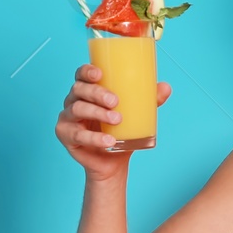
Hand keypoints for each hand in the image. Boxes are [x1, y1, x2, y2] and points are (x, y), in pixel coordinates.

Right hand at [55, 63, 171, 179]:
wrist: (113, 162)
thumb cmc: (120, 132)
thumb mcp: (137, 114)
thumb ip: (149, 101)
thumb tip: (166, 87)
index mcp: (88, 90)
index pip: (81, 74)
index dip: (87, 70)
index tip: (100, 73)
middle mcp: (74, 100)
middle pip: (79, 89)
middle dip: (97, 93)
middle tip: (116, 102)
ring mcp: (67, 118)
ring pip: (77, 109)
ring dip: (98, 113)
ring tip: (117, 120)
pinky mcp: (65, 136)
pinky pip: (77, 135)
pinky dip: (94, 138)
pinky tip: (109, 142)